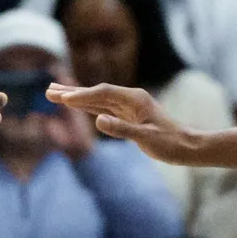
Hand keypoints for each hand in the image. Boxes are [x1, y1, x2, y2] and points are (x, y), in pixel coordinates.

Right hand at [51, 82, 199, 163]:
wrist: (188, 147)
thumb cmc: (170, 143)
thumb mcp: (147, 138)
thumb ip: (121, 129)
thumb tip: (98, 121)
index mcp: (134, 99)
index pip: (102, 93)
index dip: (82, 95)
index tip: (62, 98)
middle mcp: (130, 99)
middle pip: (96, 93)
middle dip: (72, 92)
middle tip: (48, 90)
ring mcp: (128, 107)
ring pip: (97, 100)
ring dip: (77, 98)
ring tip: (55, 95)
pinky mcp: (128, 116)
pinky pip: (104, 109)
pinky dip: (88, 107)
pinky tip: (78, 105)